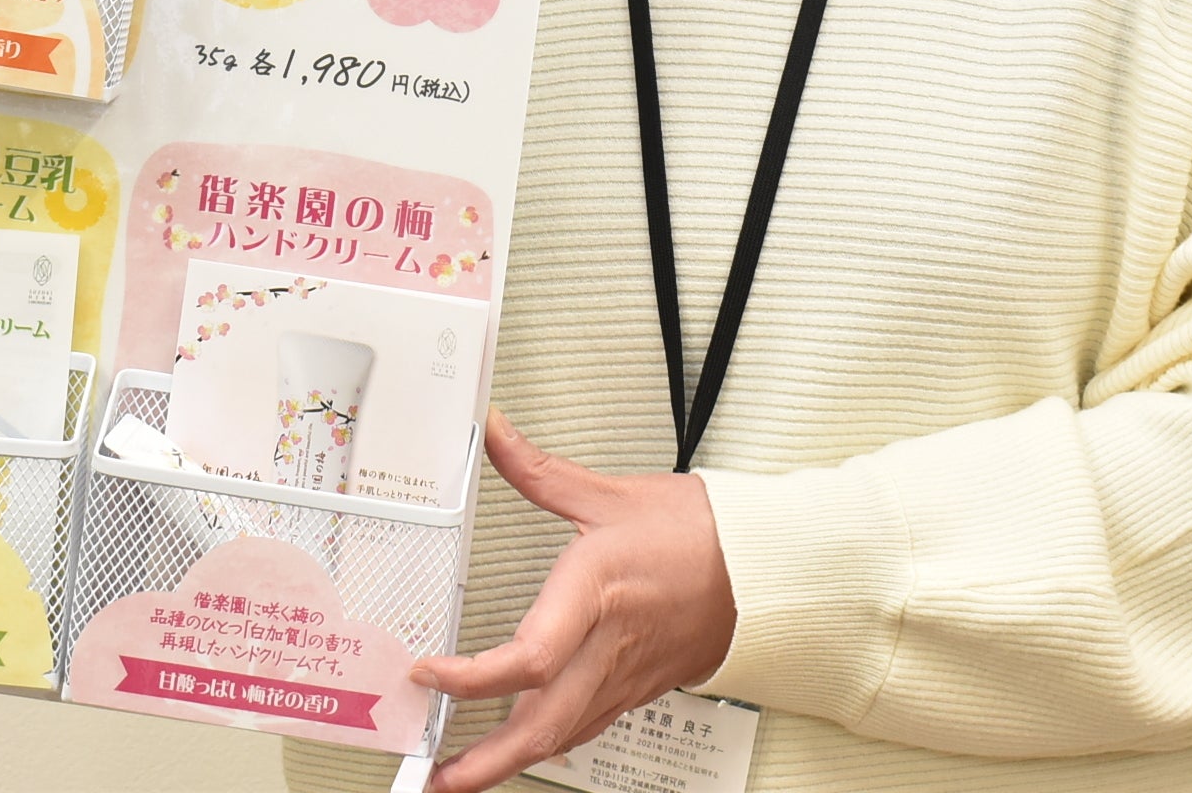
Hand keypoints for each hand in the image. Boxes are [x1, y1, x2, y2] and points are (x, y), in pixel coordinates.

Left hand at [411, 412, 737, 792]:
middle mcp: (607, 647)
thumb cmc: (697, 533)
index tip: (429, 673)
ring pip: (561, 736)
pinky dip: (546, 743)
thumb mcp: (609, 495)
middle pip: (541, 726)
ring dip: (508, 763)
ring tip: (463, 776)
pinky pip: (585, 728)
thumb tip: (494, 432)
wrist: (763, 568)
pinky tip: (521, 746)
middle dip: (485, 762)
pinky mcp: (635, 689)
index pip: (530, 659)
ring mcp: (623, 677)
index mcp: (596, 595)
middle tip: (436, 779)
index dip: (471, 678)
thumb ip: (538, 469)